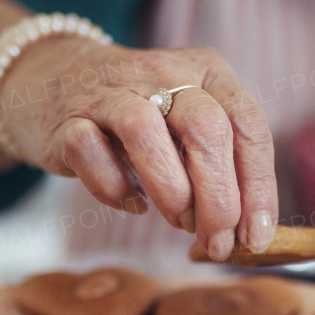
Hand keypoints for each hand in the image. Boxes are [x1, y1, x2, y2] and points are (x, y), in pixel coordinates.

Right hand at [0, 36, 277, 259]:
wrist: (56, 78)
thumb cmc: (141, 119)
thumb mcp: (188, 129)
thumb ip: (219, 169)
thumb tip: (245, 234)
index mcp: (208, 72)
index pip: (248, 126)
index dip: (258, 188)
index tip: (255, 237)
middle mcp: (164, 72)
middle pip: (205, 129)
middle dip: (218, 199)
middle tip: (216, 242)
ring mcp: (110, 90)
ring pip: (144, 130)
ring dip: (170, 190)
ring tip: (177, 221)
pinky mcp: (67, 117)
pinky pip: (89, 150)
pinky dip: (113, 187)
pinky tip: (131, 202)